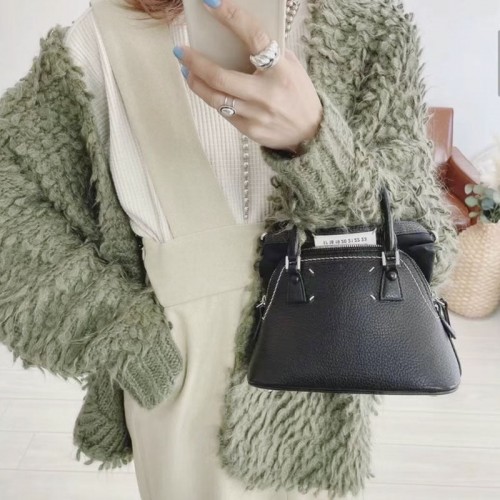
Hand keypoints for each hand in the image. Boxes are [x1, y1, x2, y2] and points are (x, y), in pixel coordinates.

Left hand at [172, 0, 322, 152]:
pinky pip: (224, 112)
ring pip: (215, 98)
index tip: (210, 2)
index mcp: (281, 70)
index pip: (253, 36)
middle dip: (195, 61)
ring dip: (196, 82)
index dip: (230, 17)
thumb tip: (237, 37)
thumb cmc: (298, 95)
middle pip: (220, 76)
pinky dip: (213, 98)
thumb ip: (270, 53)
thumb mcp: (291, 67)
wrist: (310, 134)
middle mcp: (266, 93)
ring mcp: (256, 114)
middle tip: (181, 51)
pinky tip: (207, 89)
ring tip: (187, 71)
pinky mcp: (249, 130)